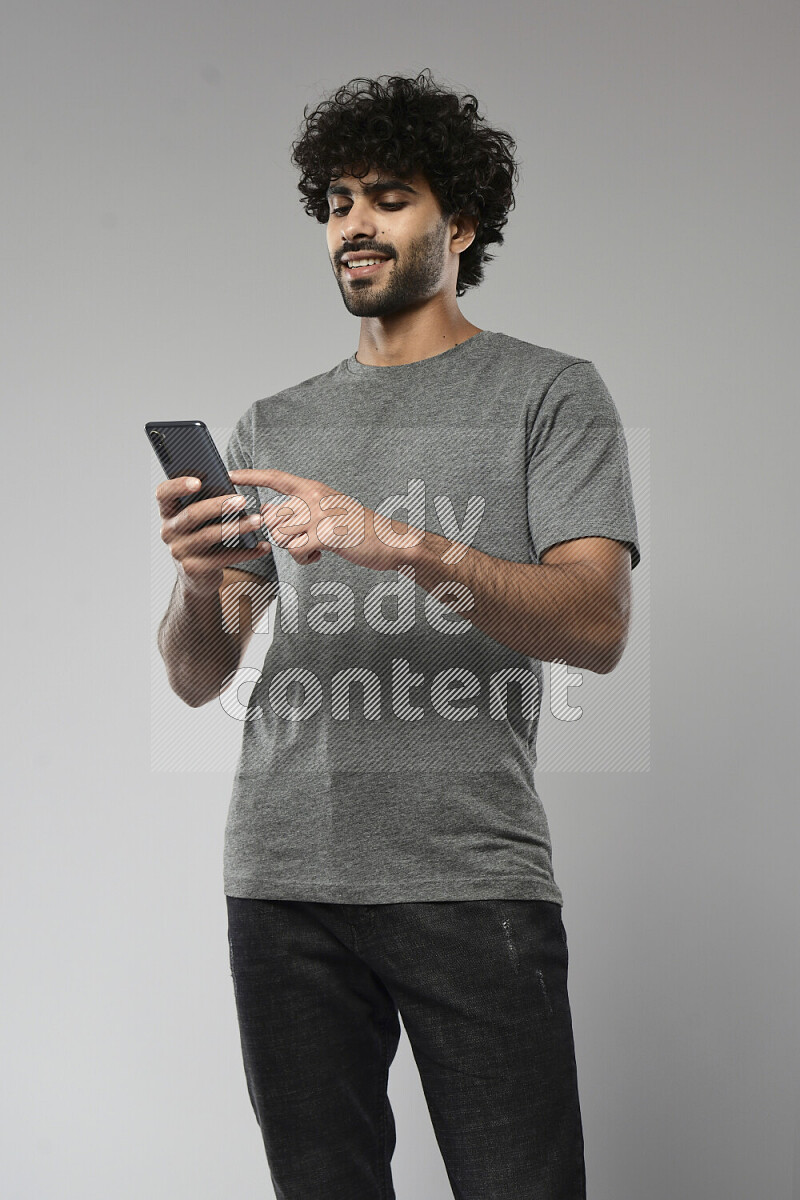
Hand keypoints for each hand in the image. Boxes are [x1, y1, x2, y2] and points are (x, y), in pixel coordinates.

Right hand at [155, 476, 271, 593]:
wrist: (196, 577)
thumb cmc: (201, 536)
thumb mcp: (198, 519)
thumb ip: (205, 502)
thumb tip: (231, 486)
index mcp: (168, 512)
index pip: (163, 493)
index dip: (178, 486)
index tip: (199, 482)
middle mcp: (168, 531)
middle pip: (192, 514)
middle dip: (218, 506)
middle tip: (242, 500)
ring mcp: (179, 551)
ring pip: (209, 536)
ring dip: (237, 527)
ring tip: (258, 520)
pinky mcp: (194, 568)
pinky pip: (223, 558)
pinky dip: (246, 552)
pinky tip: (262, 546)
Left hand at [229, 468, 427, 571]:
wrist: (390, 541)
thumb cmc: (358, 529)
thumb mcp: (329, 511)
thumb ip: (300, 509)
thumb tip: (268, 510)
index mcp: (315, 489)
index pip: (277, 478)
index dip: (252, 476)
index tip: (231, 475)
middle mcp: (315, 498)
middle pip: (273, 516)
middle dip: (280, 534)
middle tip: (302, 540)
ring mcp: (321, 515)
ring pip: (281, 534)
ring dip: (293, 548)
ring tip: (313, 549)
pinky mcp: (326, 534)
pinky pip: (295, 550)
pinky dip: (303, 559)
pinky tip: (318, 556)